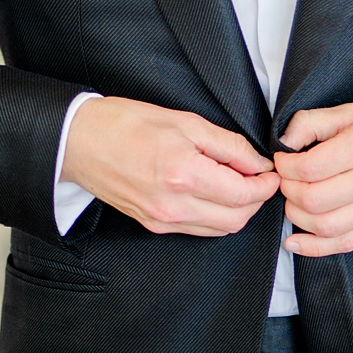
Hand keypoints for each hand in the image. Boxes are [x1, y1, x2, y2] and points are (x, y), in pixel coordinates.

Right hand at [60, 96, 278, 236]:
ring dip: (238, 210)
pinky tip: (214, 194)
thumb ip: (229, 146)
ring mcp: (161, 220)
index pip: (244, 195)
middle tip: (260, 178)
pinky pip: (198, 229)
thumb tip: (258, 164)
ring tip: (238, 184)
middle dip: (257, 200)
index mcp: (183, 175)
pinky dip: (215, 216)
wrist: (79, 141)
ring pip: (220, 229)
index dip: (266, 186)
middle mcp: (173, 206)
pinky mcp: (152, 225)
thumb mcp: (187, 123)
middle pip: (237, 219)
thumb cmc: (126, 124)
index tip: (272, 173)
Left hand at [275, 92, 352, 257]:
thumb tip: (286, 139)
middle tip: (287, 177)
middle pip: (313, 200)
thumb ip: (318, 121)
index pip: (310, 168)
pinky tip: (296, 240)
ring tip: (295, 199)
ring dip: (297, 215)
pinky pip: (346, 243)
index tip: (284, 159)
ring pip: (325, 226)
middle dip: (288, 189)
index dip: (286, 166)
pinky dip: (315, 247)